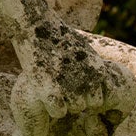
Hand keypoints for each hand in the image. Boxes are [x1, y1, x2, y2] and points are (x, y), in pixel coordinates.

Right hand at [11, 23, 135, 129]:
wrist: (36, 24)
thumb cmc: (55, 33)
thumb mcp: (81, 47)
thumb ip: (89, 66)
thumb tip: (95, 79)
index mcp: (98, 70)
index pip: (99, 98)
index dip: (85, 95)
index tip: (73, 88)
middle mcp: (88, 80)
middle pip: (87, 105)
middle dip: (75, 100)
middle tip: (60, 87)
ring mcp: (71, 87)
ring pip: (73, 109)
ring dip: (63, 103)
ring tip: (51, 86)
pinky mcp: (52, 90)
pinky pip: (58, 112)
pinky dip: (51, 106)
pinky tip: (44, 94)